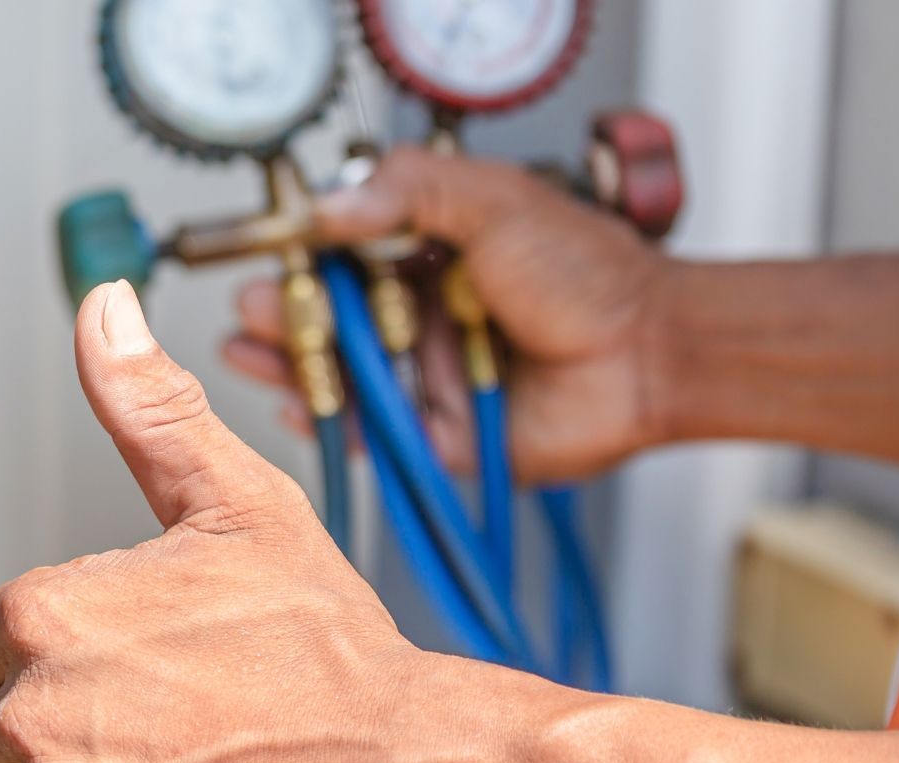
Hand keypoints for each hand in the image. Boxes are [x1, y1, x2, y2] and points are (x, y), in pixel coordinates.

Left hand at [0, 280, 446, 762]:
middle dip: (83, 718)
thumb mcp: (236, 503)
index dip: (71, 645)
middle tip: (186, 711)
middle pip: (15, 723)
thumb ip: (147, 409)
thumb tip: (102, 311)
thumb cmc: (326, 647)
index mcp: (40, 622)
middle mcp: (32, 721)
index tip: (143, 654)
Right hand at [223, 147, 673, 484]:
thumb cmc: (588, 274)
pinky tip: (294, 400)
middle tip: (249, 308)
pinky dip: (326, 421)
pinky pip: (366, 433)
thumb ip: (410, 191)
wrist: (649, 352)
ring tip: (248, 350)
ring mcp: (422, 377)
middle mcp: (418, 318)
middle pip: (327, 320)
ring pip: (338, 375)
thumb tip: (328, 206)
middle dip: (279, 314)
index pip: (343, 256)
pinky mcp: (433, 435)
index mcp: (428, 257)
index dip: (300, 258)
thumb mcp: (493, 200)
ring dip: (288, 364)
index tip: (266, 254)